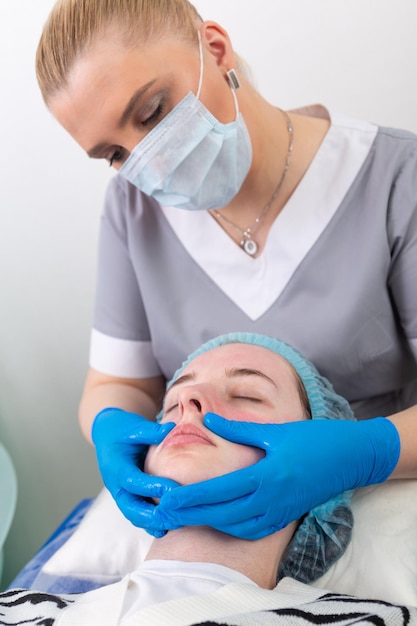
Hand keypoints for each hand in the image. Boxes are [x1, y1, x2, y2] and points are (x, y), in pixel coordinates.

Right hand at [92, 408, 177, 536]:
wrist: (108, 435)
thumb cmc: (122, 430)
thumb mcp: (134, 427)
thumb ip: (150, 431)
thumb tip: (170, 428)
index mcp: (115, 466)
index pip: (132, 481)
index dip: (151, 487)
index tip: (172, 489)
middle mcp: (115, 484)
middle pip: (129, 506)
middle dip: (151, 515)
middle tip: (175, 516)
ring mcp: (120, 493)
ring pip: (133, 514)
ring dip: (152, 523)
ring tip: (175, 524)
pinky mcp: (127, 497)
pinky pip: (136, 514)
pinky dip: (149, 523)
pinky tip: (167, 528)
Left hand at [157, 413, 399, 538]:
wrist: (351, 457)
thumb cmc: (314, 439)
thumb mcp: (275, 430)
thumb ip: (238, 428)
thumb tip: (207, 419)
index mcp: (266, 476)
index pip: (219, 491)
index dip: (190, 497)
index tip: (166, 499)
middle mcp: (271, 500)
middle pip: (222, 514)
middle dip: (190, 515)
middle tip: (162, 514)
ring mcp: (279, 512)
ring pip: (235, 526)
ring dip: (208, 523)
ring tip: (183, 517)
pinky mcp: (286, 517)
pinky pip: (253, 530)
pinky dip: (232, 528)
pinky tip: (218, 521)